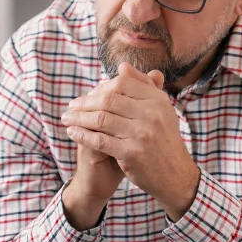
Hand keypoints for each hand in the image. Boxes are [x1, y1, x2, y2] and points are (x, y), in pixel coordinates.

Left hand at [61, 63, 199, 219]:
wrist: (175, 175)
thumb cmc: (162, 140)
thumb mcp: (160, 110)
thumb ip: (142, 87)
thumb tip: (122, 66)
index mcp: (157, 100)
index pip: (121, 83)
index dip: (99, 87)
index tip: (86, 95)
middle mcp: (151, 114)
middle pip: (108, 99)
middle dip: (84, 102)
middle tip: (70, 106)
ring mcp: (142, 133)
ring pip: (100, 119)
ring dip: (78, 118)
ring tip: (66, 119)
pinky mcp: (131, 153)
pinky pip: (99, 140)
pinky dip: (82, 135)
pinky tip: (72, 133)